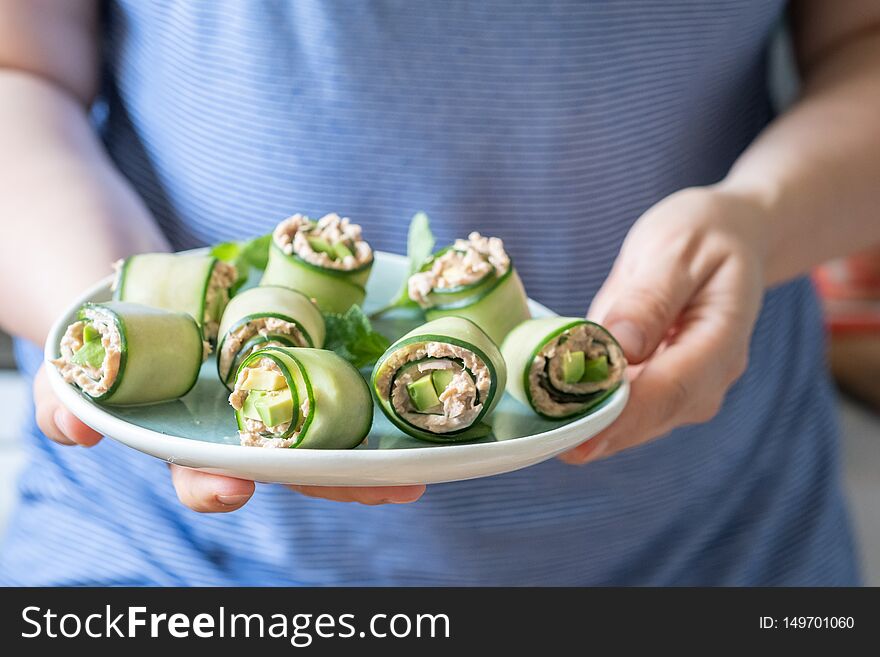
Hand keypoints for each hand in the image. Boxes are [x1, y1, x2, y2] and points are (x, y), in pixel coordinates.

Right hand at [34, 365, 424, 510]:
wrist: (143, 291)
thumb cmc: (110, 335)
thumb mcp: (82, 362)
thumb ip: (73, 400)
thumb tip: (75, 429)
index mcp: (190, 441)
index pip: (205, 475)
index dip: (219, 486)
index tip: (237, 487)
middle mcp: (244, 427)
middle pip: (293, 463)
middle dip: (338, 479)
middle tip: (391, 490)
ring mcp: (279, 393)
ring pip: (330, 428)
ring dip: (376, 448)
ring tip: (427, 463)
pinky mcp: (304, 355)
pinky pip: (344, 373)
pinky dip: (378, 381)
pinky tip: (417, 385)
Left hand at [560, 186, 765, 463]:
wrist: (728, 238)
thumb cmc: (700, 235)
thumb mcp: (674, 249)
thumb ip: (650, 298)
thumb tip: (622, 347)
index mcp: (721, 338)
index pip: (670, 389)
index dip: (622, 417)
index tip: (576, 435)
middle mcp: (710, 377)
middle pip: (651, 417)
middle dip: (597, 432)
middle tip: (541, 443)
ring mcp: (689, 388)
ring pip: (636, 423)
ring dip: (590, 428)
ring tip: (538, 432)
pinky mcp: (662, 386)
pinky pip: (627, 409)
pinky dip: (591, 412)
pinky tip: (551, 411)